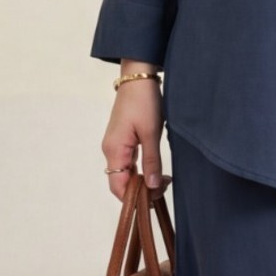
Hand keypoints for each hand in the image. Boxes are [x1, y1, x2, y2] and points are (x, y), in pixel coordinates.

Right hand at [102, 74, 168, 198]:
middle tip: (164, 187)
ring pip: (126, 173)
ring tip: (164, 180)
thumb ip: (152, 161)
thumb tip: (152, 186)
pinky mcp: (122, 140)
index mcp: (114, 150)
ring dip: (143, 180)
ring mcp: (115, 145)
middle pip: (121, 182)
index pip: (118, 186)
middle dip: (141, 190)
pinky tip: (156, 170)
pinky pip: (128, 163)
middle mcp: (111, 150)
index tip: (155, 197)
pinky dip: (141, 170)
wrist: (138, 78)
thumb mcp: (151, 133)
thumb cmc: (143, 101)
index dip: (134, 197)